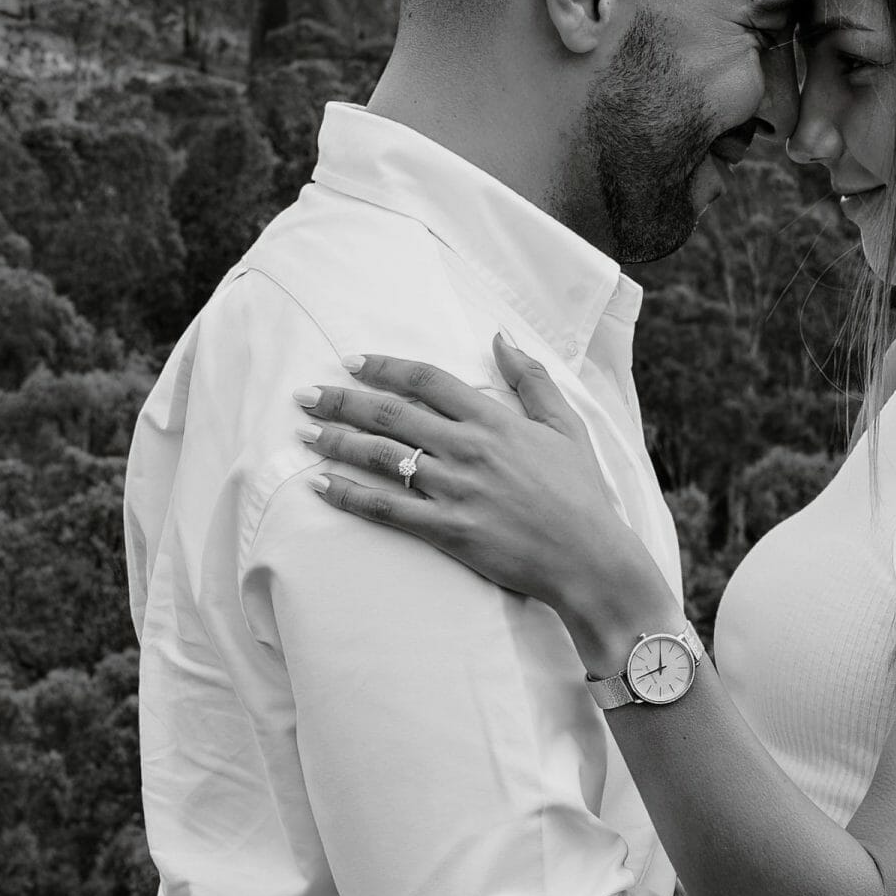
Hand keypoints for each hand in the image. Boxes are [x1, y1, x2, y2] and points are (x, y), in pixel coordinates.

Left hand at [295, 335, 682, 646]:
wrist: (591, 558)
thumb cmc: (581, 493)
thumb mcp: (566, 425)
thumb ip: (531, 379)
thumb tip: (500, 337)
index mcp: (495, 420)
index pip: (427, 381)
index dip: (385, 367)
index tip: (352, 362)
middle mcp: (469, 449)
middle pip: (392, 414)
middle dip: (343, 400)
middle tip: (307, 393)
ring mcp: (456, 490)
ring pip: (383, 456)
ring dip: (338, 441)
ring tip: (304, 431)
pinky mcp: (448, 530)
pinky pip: (387, 509)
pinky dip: (350, 495)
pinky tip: (321, 485)